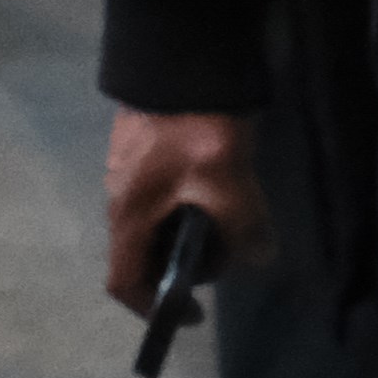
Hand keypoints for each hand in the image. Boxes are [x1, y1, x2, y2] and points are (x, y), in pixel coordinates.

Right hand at [103, 109, 269, 315]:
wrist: (177, 64)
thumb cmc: (195, 131)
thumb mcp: (229, 184)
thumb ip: (244, 228)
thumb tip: (258, 256)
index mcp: (130, 217)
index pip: (125, 282)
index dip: (154, 308)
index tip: (194, 314)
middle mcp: (119, 202)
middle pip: (141, 255)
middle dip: (182, 267)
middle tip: (228, 252)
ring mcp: (125, 175)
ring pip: (151, 226)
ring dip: (185, 236)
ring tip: (228, 218)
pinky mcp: (138, 153)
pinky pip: (157, 199)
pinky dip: (183, 210)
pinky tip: (215, 189)